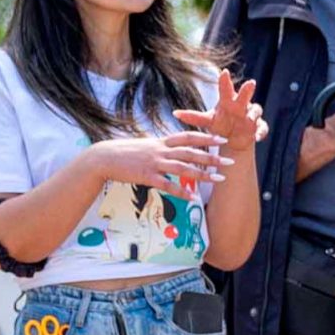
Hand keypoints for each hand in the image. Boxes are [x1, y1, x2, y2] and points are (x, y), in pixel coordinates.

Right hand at [90, 130, 229, 193]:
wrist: (104, 157)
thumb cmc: (126, 152)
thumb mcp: (147, 145)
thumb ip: (162, 147)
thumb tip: (175, 148)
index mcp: (162, 141)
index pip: (189, 137)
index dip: (206, 136)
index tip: (223, 138)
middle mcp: (161, 150)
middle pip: (191, 153)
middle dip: (211, 157)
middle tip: (229, 162)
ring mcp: (154, 163)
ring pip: (183, 168)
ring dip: (202, 175)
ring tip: (218, 180)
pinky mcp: (146, 176)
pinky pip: (167, 185)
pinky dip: (180, 192)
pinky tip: (192, 198)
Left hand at [173, 71, 263, 153]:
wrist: (233, 139)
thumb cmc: (220, 125)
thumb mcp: (207, 121)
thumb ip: (193, 117)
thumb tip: (175, 113)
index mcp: (227, 101)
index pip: (226, 88)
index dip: (225, 80)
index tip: (223, 72)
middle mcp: (241, 105)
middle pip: (245, 94)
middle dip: (247, 89)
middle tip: (251, 82)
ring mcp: (251, 115)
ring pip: (256, 110)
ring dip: (253, 114)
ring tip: (250, 119)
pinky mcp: (258, 127)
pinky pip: (262, 128)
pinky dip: (261, 132)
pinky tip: (257, 137)